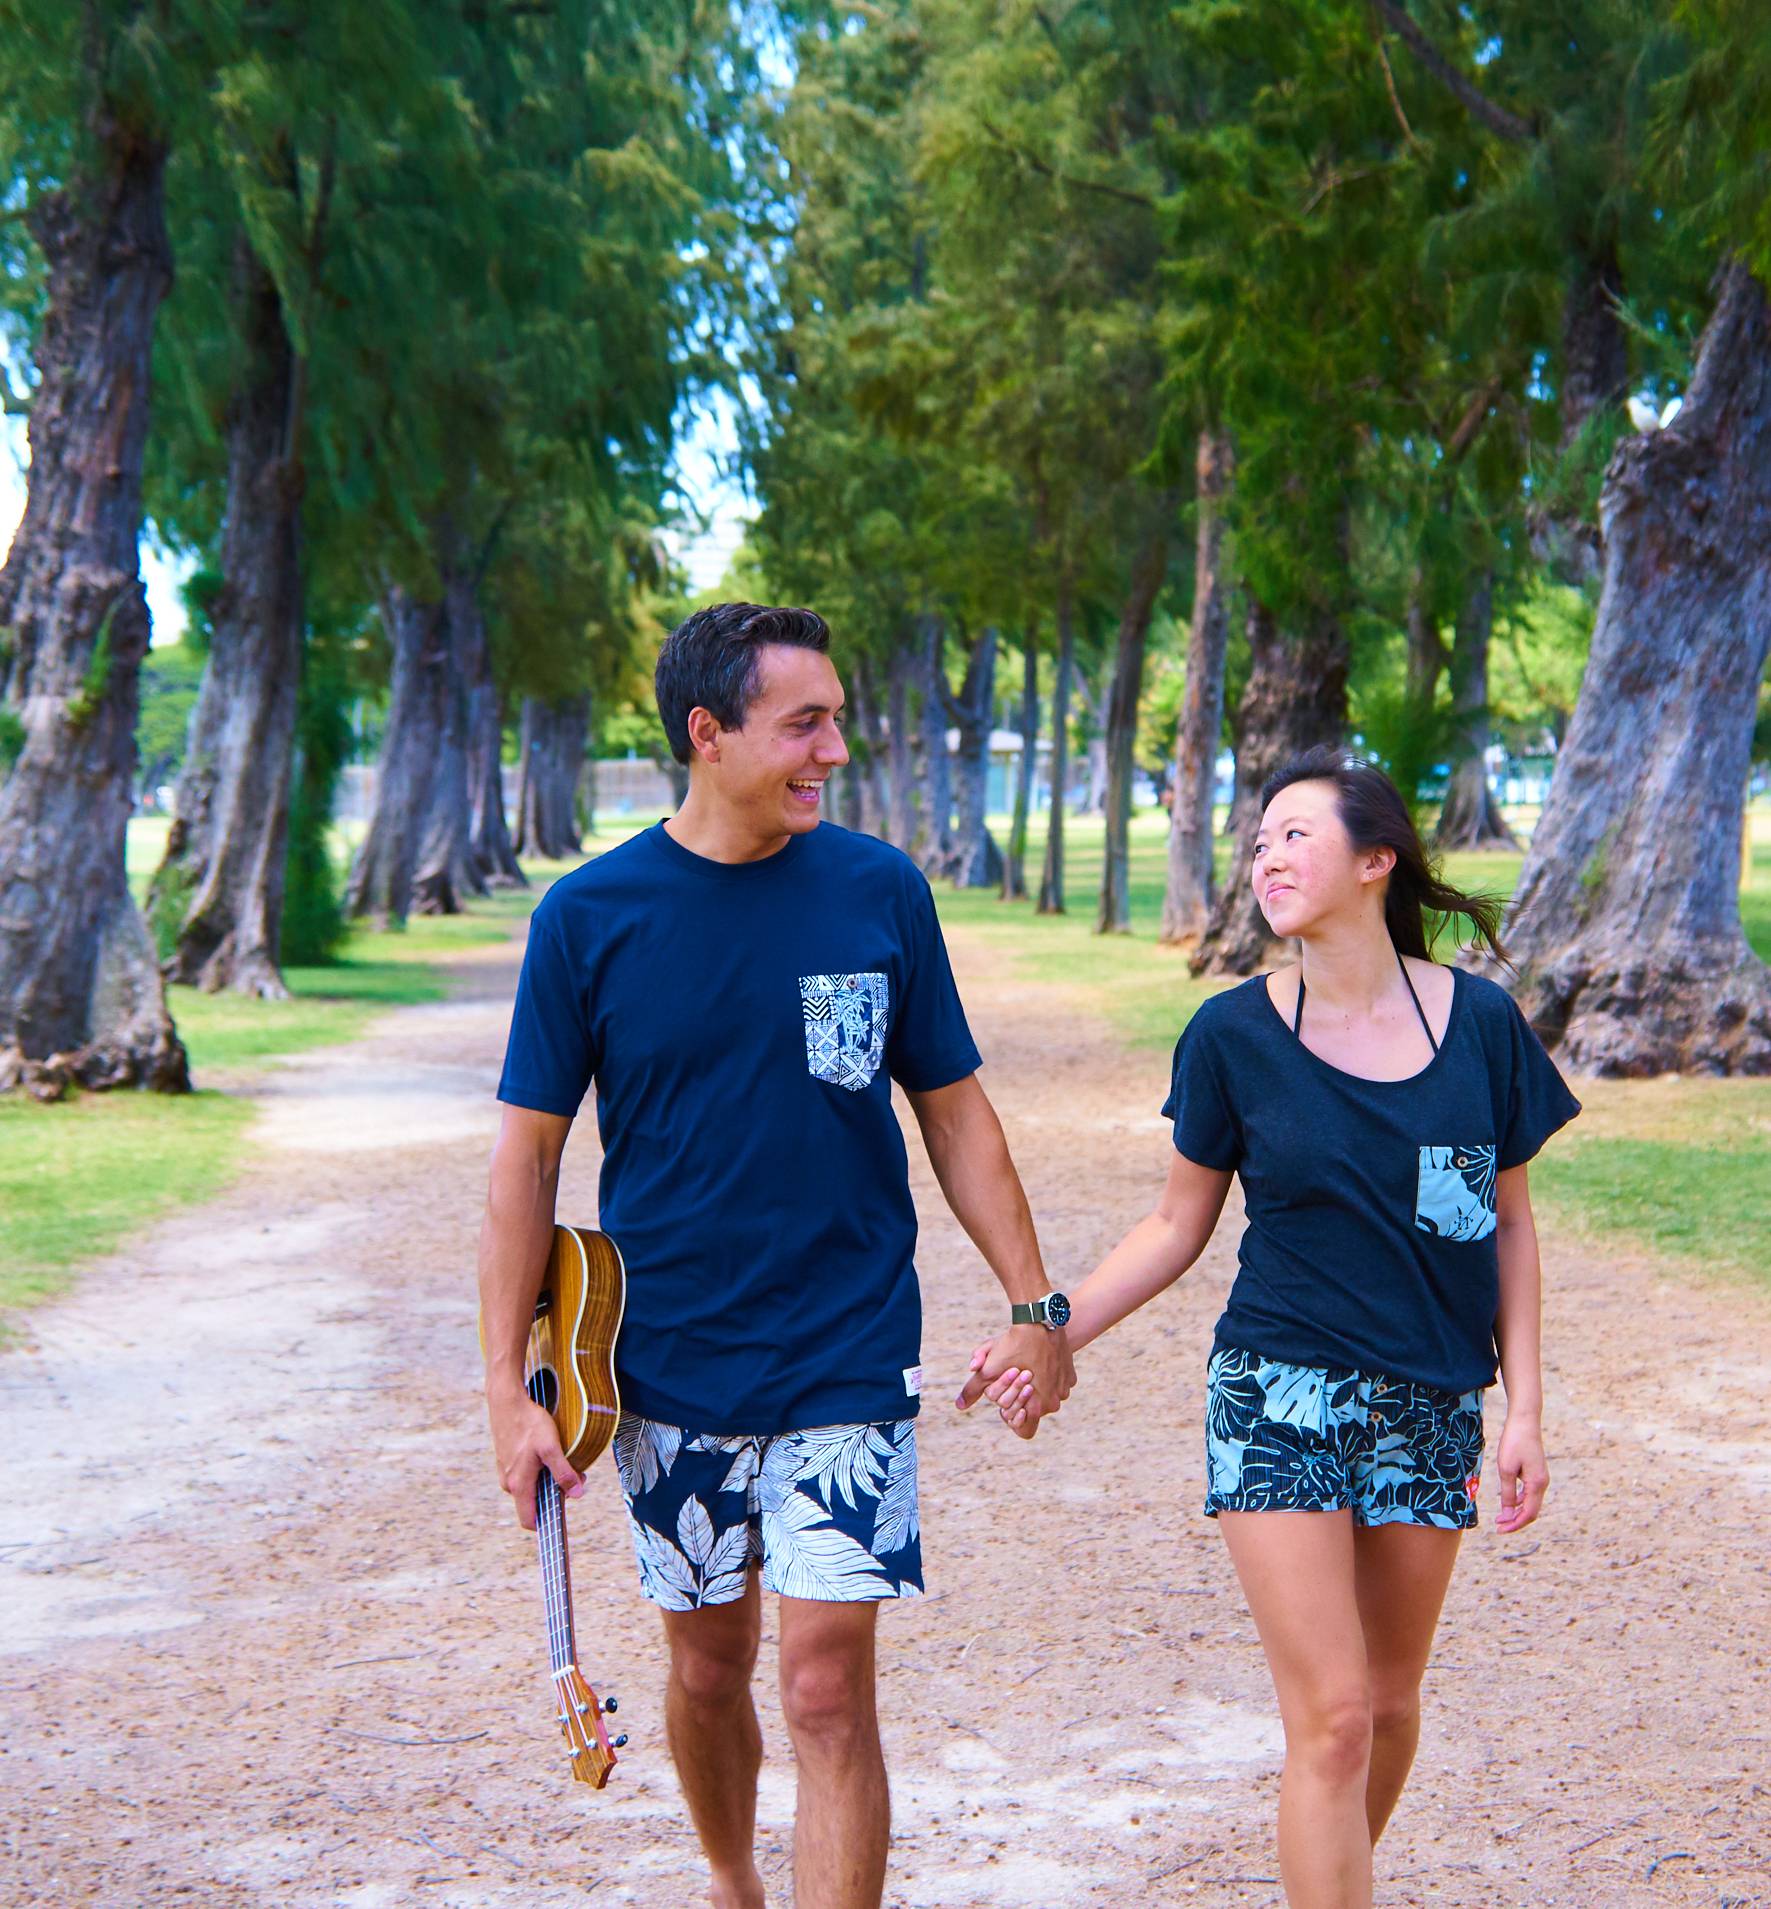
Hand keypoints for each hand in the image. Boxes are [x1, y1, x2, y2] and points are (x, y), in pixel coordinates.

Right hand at [488, 1383, 582, 1530]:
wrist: (507, 1401)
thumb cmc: (529, 1423)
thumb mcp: (552, 1447)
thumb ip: (563, 1473)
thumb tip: (577, 1494)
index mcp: (519, 1484)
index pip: (529, 1521)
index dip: (546, 1525)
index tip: (564, 1521)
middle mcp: (509, 1483)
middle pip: (534, 1503)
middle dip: (555, 1496)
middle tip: (576, 1477)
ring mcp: (505, 1472)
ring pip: (530, 1488)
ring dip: (547, 1481)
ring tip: (563, 1461)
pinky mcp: (506, 1461)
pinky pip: (525, 1476)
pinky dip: (538, 1472)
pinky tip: (548, 1454)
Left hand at [955, 1323, 1074, 1432]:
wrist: (1039, 1320)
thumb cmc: (1013, 1347)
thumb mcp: (988, 1369)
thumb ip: (973, 1390)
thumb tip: (959, 1405)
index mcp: (1037, 1408)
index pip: (1023, 1427)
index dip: (1011, 1412)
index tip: (1006, 1393)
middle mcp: (1055, 1403)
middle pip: (1033, 1408)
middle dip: (1021, 1394)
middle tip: (1015, 1373)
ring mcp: (1065, 1389)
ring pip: (1046, 1393)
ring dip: (1036, 1385)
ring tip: (1026, 1365)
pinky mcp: (1071, 1375)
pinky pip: (1057, 1381)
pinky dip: (1048, 1374)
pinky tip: (1039, 1359)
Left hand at [1494, 1412, 1547, 1533]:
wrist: (1524, 1420)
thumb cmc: (1514, 1442)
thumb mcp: (1506, 1469)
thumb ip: (1507, 1493)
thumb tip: (1507, 1514)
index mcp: (1537, 1484)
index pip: (1528, 1513)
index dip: (1514, 1524)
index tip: (1500, 1530)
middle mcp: (1542, 1483)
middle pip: (1531, 1511)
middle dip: (1516, 1521)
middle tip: (1498, 1526)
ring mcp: (1540, 1478)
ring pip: (1530, 1502)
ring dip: (1516, 1511)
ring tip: (1500, 1517)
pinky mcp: (1536, 1472)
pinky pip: (1529, 1493)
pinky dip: (1518, 1500)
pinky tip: (1507, 1501)